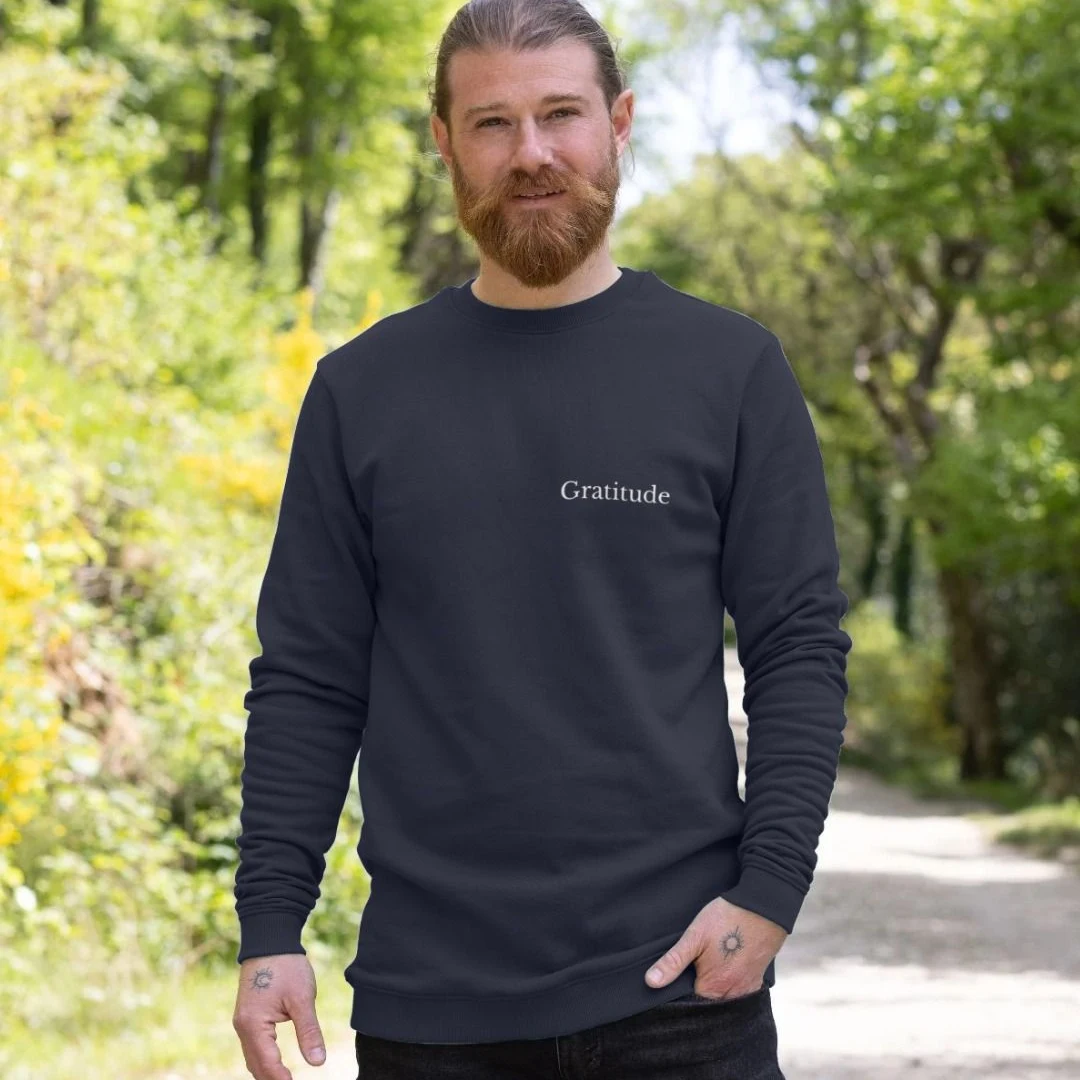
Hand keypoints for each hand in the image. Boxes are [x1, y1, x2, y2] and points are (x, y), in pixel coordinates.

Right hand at [233, 953, 326, 1078]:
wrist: (270, 941)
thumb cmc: (286, 967)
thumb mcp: (302, 998)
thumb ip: (309, 1032)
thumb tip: (318, 1062)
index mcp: (254, 1025)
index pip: (268, 1064)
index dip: (282, 1079)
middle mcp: (243, 1027)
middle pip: (256, 1066)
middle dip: (272, 1079)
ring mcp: (242, 1022)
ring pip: (253, 1058)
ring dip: (267, 1072)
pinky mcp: (247, 1016)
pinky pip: (253, 1046)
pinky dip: (263, 1059)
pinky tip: (275, 1065)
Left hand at [644, 896, 787, 999]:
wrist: (762, 907)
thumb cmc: (726, 919)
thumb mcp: (694, 936)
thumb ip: (673, 961)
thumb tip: (651, 982)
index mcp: (713, 987)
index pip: (690, 1003)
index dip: (681, 992)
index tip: (678, 978)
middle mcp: (732, 994)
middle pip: (709, 1003)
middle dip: (698, 992)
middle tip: (694, 968)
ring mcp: (747, 988)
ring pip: (724, 999)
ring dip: (715, 990)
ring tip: (708, 969)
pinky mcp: (757, 980)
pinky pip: (740, 993)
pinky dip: (730, 987)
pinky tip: (724, 971)